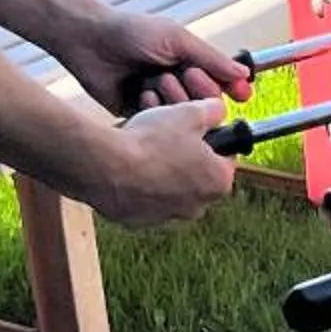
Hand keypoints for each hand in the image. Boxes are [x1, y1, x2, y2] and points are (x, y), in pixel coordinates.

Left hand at [54, 9, 254, 116]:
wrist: (88, 42)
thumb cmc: (130, 32)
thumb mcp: (176, 39)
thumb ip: (210, 58)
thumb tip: (243, 73)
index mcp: (189, 61)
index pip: (220, 81)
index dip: (232, 88)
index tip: (243, 95)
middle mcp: (176, 81)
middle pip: (205, 101)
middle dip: (197, 90)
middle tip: (183, 76)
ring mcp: (158, 98)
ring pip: (182, 114)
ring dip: (171, 98)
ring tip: (152, 81)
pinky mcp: (138, 113)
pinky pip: (158, 122)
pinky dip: (152, 108)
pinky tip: (140, 92)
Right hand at [80, 97, 239, 228]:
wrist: (105, 165)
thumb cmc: (152, 140)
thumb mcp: (190, 113)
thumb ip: (213, 110)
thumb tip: (218, 109)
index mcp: (218, 182)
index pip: (225, 157)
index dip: (211, 139)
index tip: (196, 129)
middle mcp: (197, 207)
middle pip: (197, 175)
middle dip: (185, 156)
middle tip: (166, 136)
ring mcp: (166, 217)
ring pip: (169, 188)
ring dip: (161, 170)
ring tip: (143, 148)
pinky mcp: (137, 221)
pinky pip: (143, 198)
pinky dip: (137, 184)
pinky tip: (126, 165)